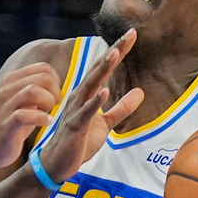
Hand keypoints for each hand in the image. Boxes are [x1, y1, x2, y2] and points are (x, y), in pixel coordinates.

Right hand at [0, 62, 61, 167]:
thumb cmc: (14, 123)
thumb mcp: (26, 101)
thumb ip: (39, 89)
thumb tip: (59, 85)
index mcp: (13, 80)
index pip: (43, 68)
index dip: (56, 82)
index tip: (54, 97)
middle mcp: (7, 89)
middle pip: (42, 78)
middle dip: (55, 92)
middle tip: (54, 107)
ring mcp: (5, 106)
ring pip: (32, 91)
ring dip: (48, 102)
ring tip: (49, 113)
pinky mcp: (6, 124)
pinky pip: (24, 115)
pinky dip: (41, 118)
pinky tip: (47, 122)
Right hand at [38, 30, 143, 181]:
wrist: (55, 164)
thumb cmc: (78, 142)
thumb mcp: (106, 124)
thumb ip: (122, 108)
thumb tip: (141, 92)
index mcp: (87, 95)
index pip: (104, 68)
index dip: (118, 51)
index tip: (132, 34)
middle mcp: (80, 97)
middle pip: (98, 70)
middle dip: (114, 51)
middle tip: (130, 33)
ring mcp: (76, 110)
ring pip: (91, 86)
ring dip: (102, 69)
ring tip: (115, 53)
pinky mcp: (75, 126)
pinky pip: (85, 112)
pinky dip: (94, 102)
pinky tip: (104, 92)